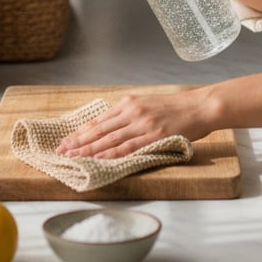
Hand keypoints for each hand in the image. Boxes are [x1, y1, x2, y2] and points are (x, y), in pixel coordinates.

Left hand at [56, 90, 210, 159]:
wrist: (200, 106)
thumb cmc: (175, 108)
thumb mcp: (148, 104)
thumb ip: (129, 114)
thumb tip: (110, 128)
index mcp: (129, 103)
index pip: (99, 120)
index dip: (81, 132)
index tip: (66, 140)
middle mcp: (132, 111)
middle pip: (99, 129)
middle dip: (78, 141)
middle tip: (61, 151)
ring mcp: (143, 124)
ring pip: (109, 139)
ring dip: (89, 149)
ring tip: (73, 157)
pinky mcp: (154, 136)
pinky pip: (128, 146)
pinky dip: (111, 153)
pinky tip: (98, 158)